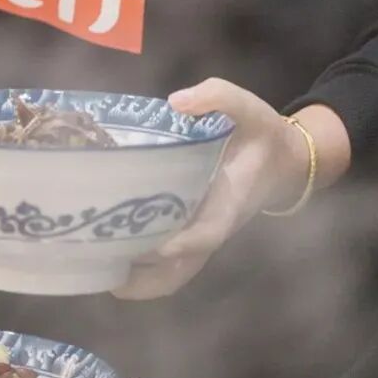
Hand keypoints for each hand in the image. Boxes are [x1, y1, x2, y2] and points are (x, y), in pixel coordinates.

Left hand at [113, 79, 347, 300]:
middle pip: (182, 271)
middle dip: (145, 278)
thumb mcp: (248, 106)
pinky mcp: (193, 234)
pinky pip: (168, 266)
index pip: (207, 233)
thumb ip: (218, 97)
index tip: (152, 247)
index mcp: (230, 202)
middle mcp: (214, 227)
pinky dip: (141, 271)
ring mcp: (202, 236)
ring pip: (172, 276)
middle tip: (101, 263)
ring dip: (137, 281)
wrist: (283, 160)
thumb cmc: (261, 134)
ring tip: (93, 266)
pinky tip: (106, 255)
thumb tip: (178, 102)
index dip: (182, 243)